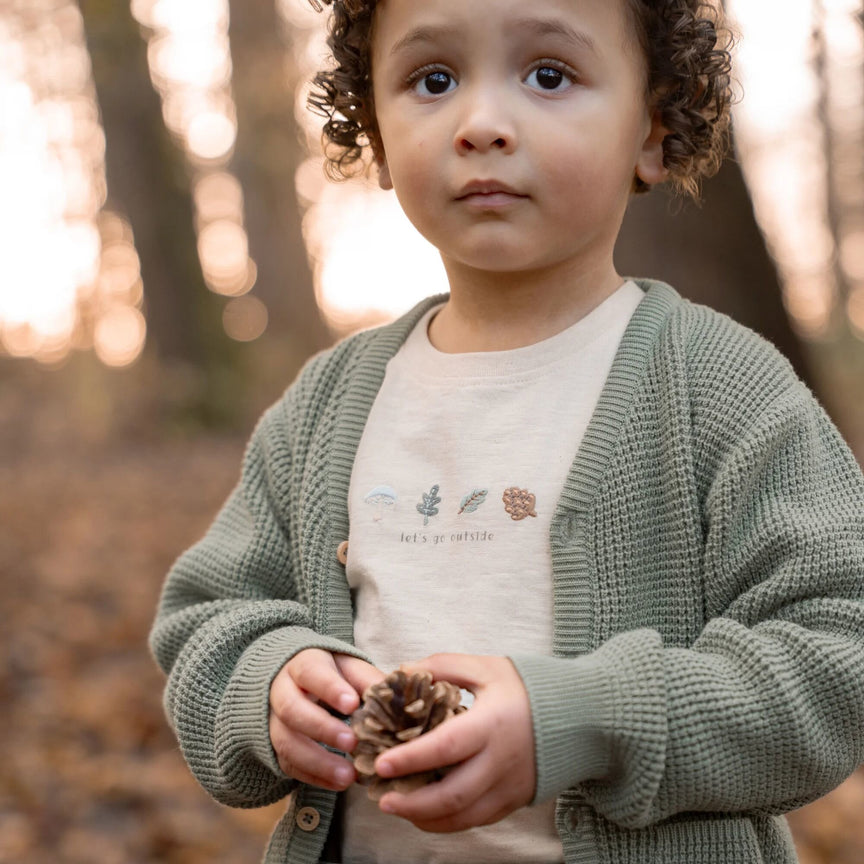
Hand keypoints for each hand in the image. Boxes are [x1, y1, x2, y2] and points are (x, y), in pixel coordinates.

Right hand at [269, 649, 383, 790]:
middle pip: (292, 709)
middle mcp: (281, 691)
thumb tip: (395, 697)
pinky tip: (339, 784)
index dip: (330, 689)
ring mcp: (273, 720)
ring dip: (317, 761)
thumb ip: (368, 680)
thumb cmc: (333, 674)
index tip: (352, 704)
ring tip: (348, 776)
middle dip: (322, 728)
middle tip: (352, 742)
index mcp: (303, 664)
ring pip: (286, 742)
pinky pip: (288, 764)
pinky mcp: (275, 746)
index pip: (311, 673)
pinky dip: (314, 777)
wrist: (299, 683)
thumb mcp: (350, 668)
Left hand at [374, 654, 535, 831]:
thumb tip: (402, 672)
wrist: (581, 714)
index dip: (411, 758)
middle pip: (452, 795)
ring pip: (463, 817)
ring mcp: (510, 786)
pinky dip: (448, 822)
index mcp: (491, 724)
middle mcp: (500, 761)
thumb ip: (443, 666)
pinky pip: (478, 820)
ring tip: (398, 808)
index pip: (445, 748)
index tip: (381, 763)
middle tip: (382, 799)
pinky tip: (426, 813)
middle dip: (412, 803)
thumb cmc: (528, 686)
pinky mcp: (515, 800)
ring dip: (426, 818)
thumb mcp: (486, 667)